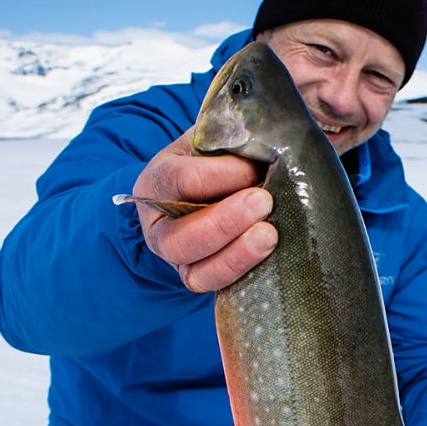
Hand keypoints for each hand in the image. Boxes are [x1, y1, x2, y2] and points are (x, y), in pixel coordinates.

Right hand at [133, 128, 276, 291]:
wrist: (213, 190)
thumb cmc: (216, 160)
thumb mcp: (215, 140)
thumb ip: (231, 140)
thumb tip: (268, 147)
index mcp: (157, 182)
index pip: (179, 180)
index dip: (219, 175)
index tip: (254, 165)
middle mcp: (159, 227)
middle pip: (179, 239)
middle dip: (223, 223)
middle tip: (263, 202)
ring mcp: (178, 261)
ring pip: (196, 272)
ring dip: (236, 255)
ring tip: (270, 234)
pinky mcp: (202, 278)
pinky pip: (218, 285)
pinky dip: (243, 271)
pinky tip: (269, 254)